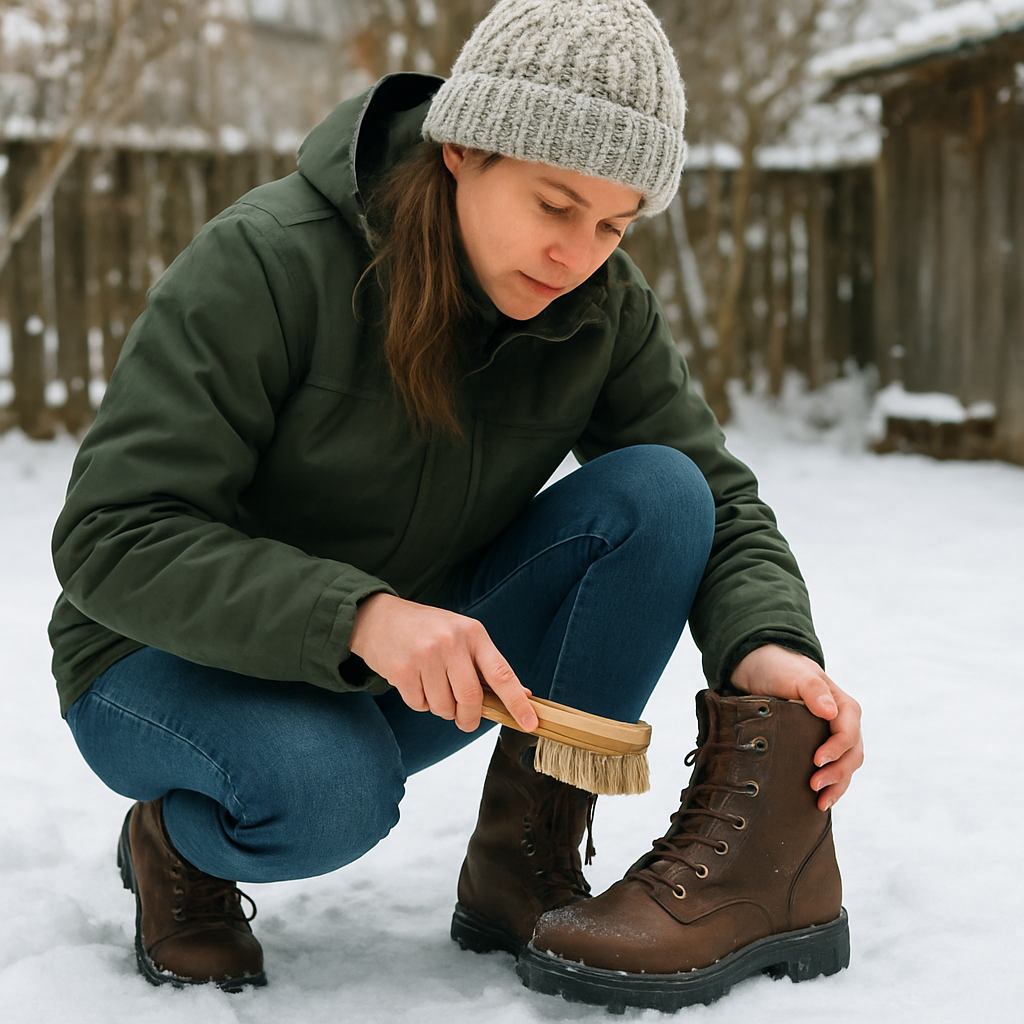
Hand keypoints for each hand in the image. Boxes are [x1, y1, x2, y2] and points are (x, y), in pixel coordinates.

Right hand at [349, 592, 538, 733]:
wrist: (379, 617)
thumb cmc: (428, 629)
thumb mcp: (463, 635)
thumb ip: (489, 665)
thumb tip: (523, 694)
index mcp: (474, 633)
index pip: (502, 674)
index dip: (517, 703)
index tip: (531, 724)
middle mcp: (451, 642)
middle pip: (471, 698)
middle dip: (469, 718)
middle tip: (465, 721)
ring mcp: (426, 656)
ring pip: (444, 707)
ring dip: (441, 709)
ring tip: (433, 688)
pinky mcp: (403, 670)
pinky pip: (420, 705)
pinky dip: (420, 703)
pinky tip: (415, 682)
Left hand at [730, 644, 862, 810]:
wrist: (764, 670)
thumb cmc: (781, 669)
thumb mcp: (796, 675)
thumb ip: (813, 690)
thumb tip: (831, 711)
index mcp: (843, 706)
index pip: (848, 733)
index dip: (836, 749)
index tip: (816, 761)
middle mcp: (843, 723)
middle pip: (853, 754)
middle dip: (837, 773)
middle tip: (814, 785)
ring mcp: (833, 737)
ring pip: (847, 766)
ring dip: (837, 785)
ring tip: (820, 802)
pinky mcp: (821, 746)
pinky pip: (835, 769)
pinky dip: (832, 785)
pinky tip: (819, 800)